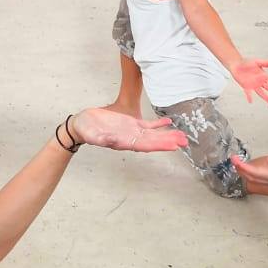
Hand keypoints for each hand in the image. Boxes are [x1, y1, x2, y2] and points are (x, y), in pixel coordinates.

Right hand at [66, 108, 187, 152]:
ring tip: (182, 135)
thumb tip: (112, 141)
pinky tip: (168, 121)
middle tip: (185, 142)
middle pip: (154, 141)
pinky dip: (158, 123)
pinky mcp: (130, 123)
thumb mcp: (92, 134)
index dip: (160, 145)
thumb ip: (101, 139)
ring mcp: (132, 130)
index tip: (173, 146)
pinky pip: (147, 124)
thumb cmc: (86, 131)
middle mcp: (131, 138)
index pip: (146, 145)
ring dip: (167, 134)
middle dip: (169, 141)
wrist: (82, 125)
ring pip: (154, 134)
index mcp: (124, 142)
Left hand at [230, 58, 267, 104]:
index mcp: (264, 76)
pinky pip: (248, 93)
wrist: (236, 64)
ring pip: (261, 93)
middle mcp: (260, 82)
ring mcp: (253, 85)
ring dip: (266, 98)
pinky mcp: (246, 86)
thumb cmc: (247, 63)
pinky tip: (251, 101)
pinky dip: (249, 96)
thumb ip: (267, 63)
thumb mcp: (258, 62)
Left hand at [231, 154, 267, 190]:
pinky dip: (251, 174)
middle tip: (233, 159)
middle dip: (240, 169)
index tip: (234, 159)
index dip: (243, 166)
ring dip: (244, 172)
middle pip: (251, 177)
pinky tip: (249, 170)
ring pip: (254, 180)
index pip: (255, 172)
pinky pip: (258, 180)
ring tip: (237, 163)